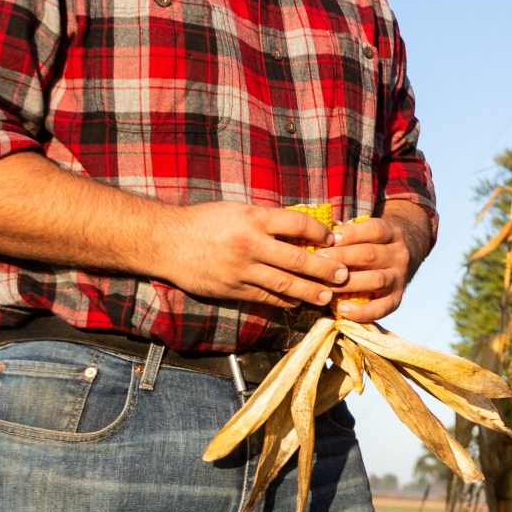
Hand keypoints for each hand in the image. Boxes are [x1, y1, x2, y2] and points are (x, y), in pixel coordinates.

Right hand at [158, 201, 352, 309]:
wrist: (166, 241)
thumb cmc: (204, 221)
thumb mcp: (237, 210)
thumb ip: (266, 220)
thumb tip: (300, 228)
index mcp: (253, 219)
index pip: (297, 225)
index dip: (320, 233)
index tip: (334, 239)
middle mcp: (250, 244)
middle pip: (297, 259)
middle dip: (325, 269)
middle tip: (344, 274)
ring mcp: (241, 270)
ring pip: (284, 284)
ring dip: (310, 291)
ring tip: (328, 295)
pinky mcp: (232, 289)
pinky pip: (265, 298)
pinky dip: (284, 301)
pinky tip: (298, 302)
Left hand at [324, 211, 422, 322]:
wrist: (408, 258)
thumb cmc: (373, 245)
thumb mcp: (369, 233)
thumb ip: (348, 234)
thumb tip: (318, 235)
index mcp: (393, 234)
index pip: (375, 230)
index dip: (352, 233)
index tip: (329, 238)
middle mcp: (399, 255)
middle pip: (370, 254)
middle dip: (342, 257)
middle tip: (317, 260)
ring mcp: (399, 278)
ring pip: (375, 280)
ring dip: (347, 283)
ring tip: (325, 286)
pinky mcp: (396, 300)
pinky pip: (381, 308)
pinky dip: (361, 311)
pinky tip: (341, 308)